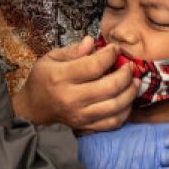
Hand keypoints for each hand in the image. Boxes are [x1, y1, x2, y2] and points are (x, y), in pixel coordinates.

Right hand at [12, 36, 136, 130]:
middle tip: (130, 66)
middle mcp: (71, 98)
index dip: (111, 55)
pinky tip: (127, 100)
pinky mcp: (85, 126)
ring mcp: (80, 115)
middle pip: (110, 87)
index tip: (115, 49)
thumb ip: (73, 50)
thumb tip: (92, 42)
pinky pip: (113, 122)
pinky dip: (125, 112)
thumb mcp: (50, 58)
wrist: (33, 109)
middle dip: (126, 74)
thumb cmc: (43, 79)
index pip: (94, 65)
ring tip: (135, 82)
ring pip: (115, 106)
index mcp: (61, 77)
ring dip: (131, 93)